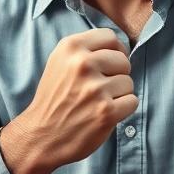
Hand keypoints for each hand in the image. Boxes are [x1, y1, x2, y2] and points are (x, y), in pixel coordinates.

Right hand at [0, 28, 137, 173]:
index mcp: (70, 47)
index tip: (108, 63)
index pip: (110, 37)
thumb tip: (119, 47)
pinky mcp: (106, 111)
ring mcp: (95, 89)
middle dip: (116, 74)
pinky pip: (132, 101)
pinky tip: (104, 114)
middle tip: (99, 88)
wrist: (41, 135)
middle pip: (123, 60)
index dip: (114, 50)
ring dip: (118, 94)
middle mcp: (82, 64)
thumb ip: (85, 49)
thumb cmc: (54, 98)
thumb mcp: (59, 62)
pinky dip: (123, 109)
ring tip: (98, 102)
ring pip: (129, 82)